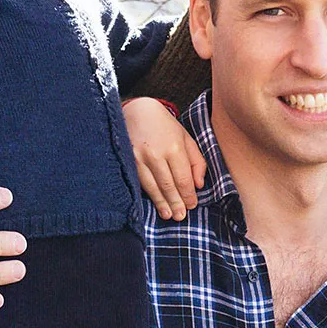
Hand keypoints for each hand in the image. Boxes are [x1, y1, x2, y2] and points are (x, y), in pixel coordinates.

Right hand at [123, 98, 205, 220]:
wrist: (138, 111)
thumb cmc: (165, 126)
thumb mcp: (186, 138)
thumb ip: (196, 161)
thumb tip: (199, 185)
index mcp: (174, 147)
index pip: (183, 178)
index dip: (188, 195)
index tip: (192, 205)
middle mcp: (156, 153)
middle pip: (168, 185)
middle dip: (176, 203)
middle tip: (181, 216)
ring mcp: (139, 158)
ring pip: (153, 187)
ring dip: (162, 203)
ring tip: (169, 215)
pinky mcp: (128, 160)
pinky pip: (140, 182)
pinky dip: (148, 195)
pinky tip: (153, 204)